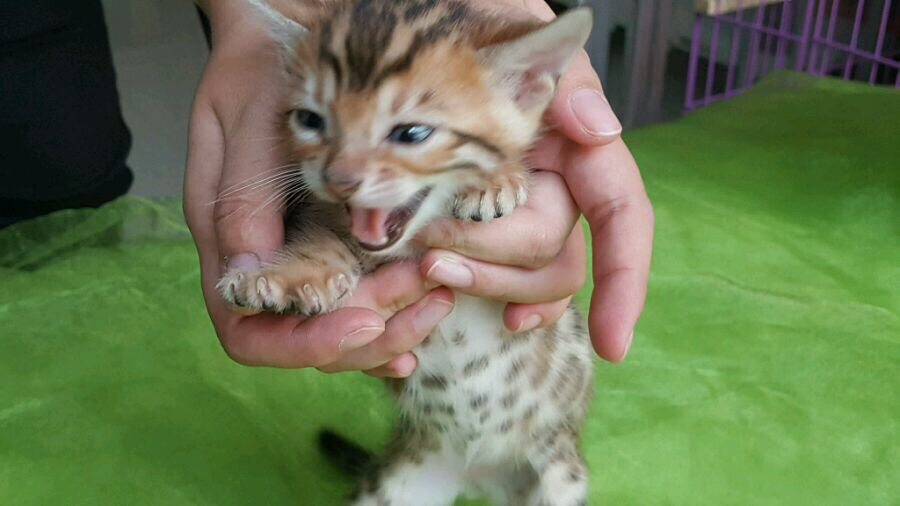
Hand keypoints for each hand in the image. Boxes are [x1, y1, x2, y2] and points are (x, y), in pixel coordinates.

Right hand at [185, 2, 446, 377]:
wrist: (279, 36)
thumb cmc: (254, 73)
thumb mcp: (244, 126)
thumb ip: (243, 202)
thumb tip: (247, 281)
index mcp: (227, 241)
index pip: (248, 332)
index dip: (303, 344)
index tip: (364, 322)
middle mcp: (264, 260)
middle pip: (304, 339)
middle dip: (366, 336)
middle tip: (424, 300)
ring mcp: (299, 252)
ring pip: (338, 322)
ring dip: (391, 324)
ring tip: (437, 298)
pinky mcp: (331, 239)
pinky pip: (360, 293)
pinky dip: (395, 309)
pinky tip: (430, 303)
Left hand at [457, 0, 654, 361]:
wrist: (395, 23)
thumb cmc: (462, 22)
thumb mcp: (515, 29)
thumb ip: (563, 75)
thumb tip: (600, 130)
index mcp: (573, 143)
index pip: (621, 214)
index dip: (625, 279)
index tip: (612, 344)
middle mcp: (549, 181)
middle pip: (554, 253)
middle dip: (500, 267)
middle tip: (434, 257)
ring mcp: (508, 203)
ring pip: (520, 273)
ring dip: (478, 281)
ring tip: (426, 265)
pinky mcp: (464, 218)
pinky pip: (483, 273)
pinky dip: (472, 291)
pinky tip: (450, 293)